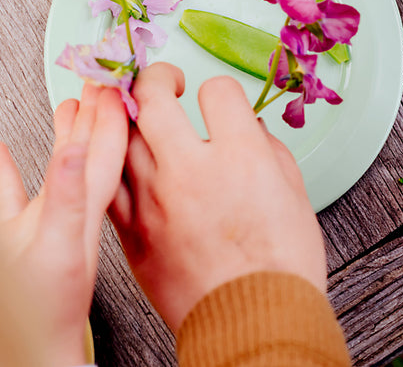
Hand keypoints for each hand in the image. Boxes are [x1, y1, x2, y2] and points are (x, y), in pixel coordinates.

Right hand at [0, 83, 128, 366]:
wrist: (26, 353)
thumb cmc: (43, 313)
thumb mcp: (57, 247)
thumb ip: (66, 196)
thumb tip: (76, 145)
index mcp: (85, 208)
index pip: (108, 148)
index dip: (112, 110)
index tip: (114, 74)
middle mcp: (69, 211)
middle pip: (88, 149)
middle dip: (94, 111)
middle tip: (98, 72)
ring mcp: (42, 225)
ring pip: (57, 168)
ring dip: (62, 134)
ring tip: (65, 100)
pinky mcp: (12, 241)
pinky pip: (12, 196)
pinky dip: (6, 170)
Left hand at [110, 64, 326, 331]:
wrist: (254, 325)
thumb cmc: (280, 267)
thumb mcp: (294, 195)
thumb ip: (267, 150)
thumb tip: (249, 128)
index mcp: (241, 156)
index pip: (217, 91)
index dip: (219, 91)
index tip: (218, 100)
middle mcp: (191, 171)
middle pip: (153, 98)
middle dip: (157, 79)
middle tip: (165, 83)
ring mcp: (155, 200)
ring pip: (121, 134)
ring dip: (128, 115)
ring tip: (137, 113)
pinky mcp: (132, 230)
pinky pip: (108, 181)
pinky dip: (109, 160)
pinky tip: (119, 154)